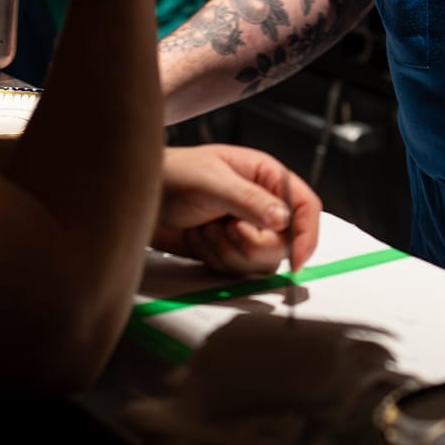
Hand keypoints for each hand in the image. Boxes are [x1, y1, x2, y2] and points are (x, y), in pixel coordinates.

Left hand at [151, 144, 321, 275]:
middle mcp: (261, 203)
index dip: (306, 233)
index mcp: (266, 176)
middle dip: (251, 244)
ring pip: (260, 261)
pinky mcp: (229, 248)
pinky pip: (237, 270)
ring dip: (228, 251)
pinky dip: (215, 259)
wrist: (138, 196)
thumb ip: (249, 198)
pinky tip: (198, 238)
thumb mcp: (211, 180)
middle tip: (226, 227)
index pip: (305, 206)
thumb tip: (284, 218)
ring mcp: (246, 228)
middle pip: (284, 242)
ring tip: (205, 229)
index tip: (297, 258)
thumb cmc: (173, 174)